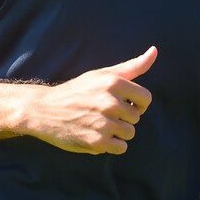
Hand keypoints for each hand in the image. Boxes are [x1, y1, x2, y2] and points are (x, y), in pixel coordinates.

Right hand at [29, 47, 156, 154]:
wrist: (45, 110)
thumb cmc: (77, 91)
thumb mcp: (102, 74)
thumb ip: (132, 66)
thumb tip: (155, 51)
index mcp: (113, 83)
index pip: (146, 98)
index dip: (136, 103)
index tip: (122, 103)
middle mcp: (109, 102)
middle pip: (136, 117)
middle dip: (123, 117)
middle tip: (102, 113)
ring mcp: (103, 123)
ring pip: (129, 133)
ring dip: (117, 132)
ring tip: (97, 124)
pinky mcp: (96, 142)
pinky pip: (120, 147)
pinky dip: (110, 144)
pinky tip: (95, 134)